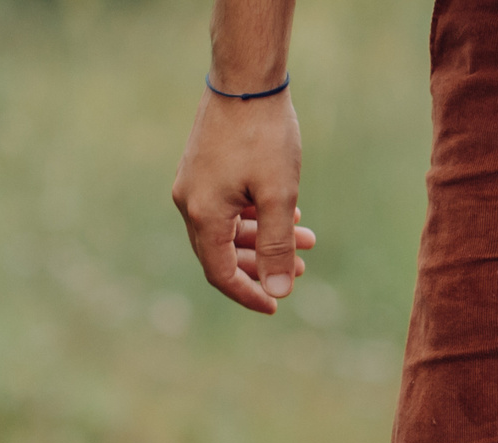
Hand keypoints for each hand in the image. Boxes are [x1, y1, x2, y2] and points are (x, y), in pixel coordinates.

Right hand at [173, 89, 308, 313]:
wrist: (246, 82)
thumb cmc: (264, 138)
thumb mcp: (279, 197)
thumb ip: (277, 247)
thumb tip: (278, 291)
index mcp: (202, 213)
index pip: (220, 273)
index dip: (249, 294)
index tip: (277, 307)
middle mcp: (189, 201)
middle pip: (222, 254)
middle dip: (263, 266)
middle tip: (304, 269)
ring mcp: (194, 184)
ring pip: (229, 229)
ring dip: (267, 238)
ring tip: (308, 238)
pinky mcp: (204, 169)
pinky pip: (229, 207)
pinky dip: (257, 216)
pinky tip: (291, 212)